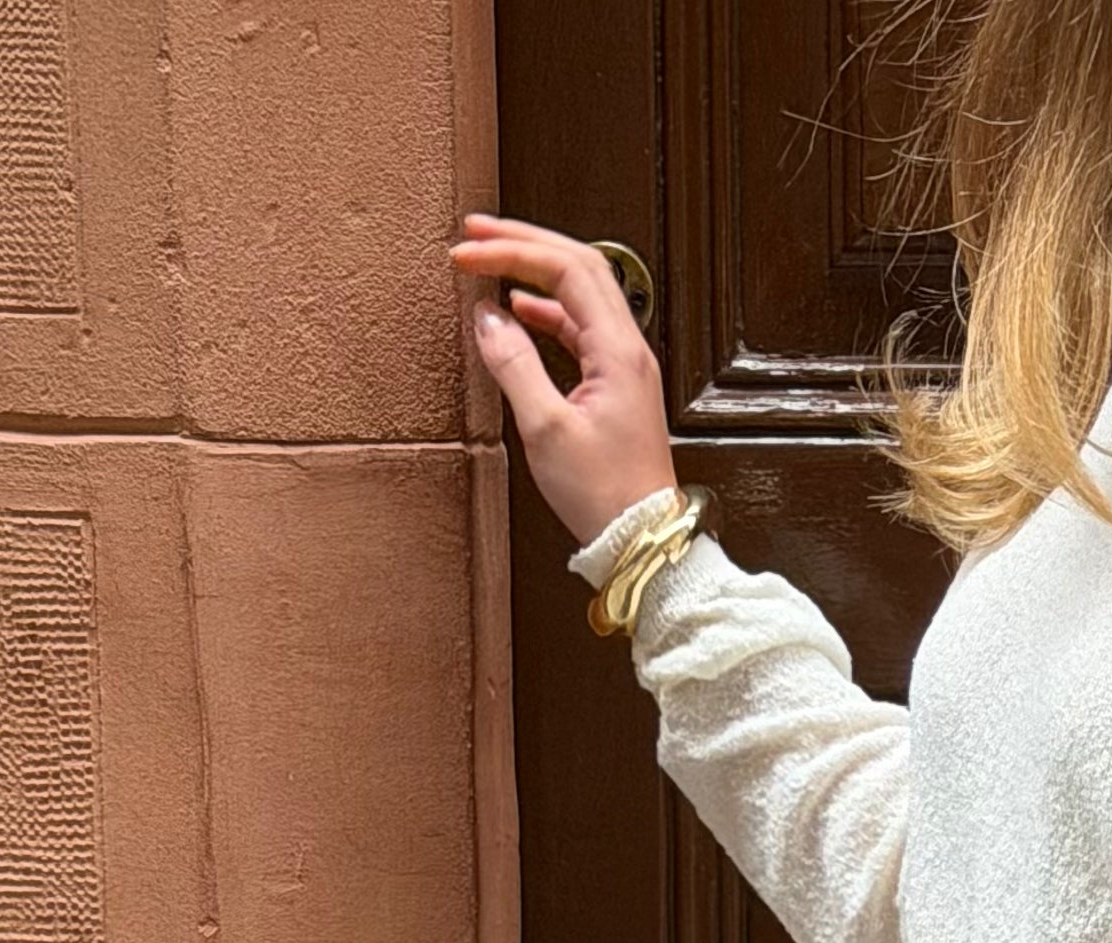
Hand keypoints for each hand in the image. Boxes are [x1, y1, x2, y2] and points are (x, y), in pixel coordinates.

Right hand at [452, 213, 677, 548]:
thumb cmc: (605, 497)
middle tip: (479, 231)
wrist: (643, 541)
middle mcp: (629, 350)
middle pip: (581, 265)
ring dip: (537, 272)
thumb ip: (514, 365)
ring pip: (583, 294)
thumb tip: (487, 318)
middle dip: (528, 242)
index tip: (468, 252)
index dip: (514, 251)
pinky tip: (521, 312)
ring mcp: (625, 367)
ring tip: (493, 260)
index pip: (567, 269)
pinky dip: (549, 311)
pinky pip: (582, 329)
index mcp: (619, 351)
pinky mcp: (617, 387)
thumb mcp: (546, 429)